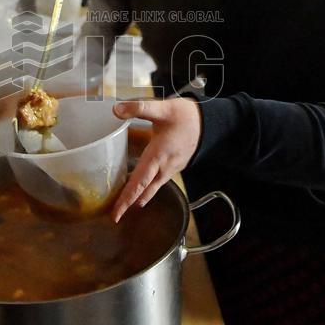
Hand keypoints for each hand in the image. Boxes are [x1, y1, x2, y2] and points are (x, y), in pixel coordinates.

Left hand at [111, 98, 201, 221]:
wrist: (210, 124)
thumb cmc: (187, 117)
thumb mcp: (163, 108)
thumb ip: (139, 108)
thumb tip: (116, 110)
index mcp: (158, 156)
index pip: (139, 183)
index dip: (126, 199)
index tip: (115, 213)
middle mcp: (164, 167)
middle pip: (143, 191)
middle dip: (128, 204)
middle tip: (114, 217)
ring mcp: (170, 169)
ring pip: (152, 188)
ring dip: (138, 198)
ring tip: (125, 207)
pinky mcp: (174, 167)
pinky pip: (158, 182)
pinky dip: (147, 188)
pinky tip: (141, 188)